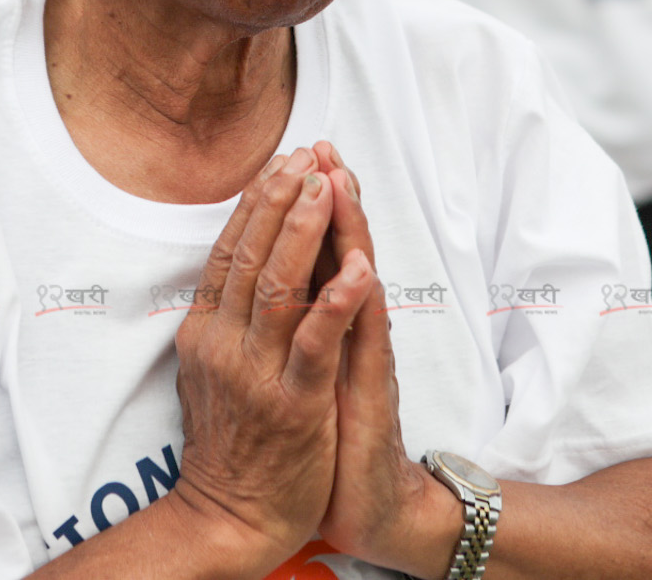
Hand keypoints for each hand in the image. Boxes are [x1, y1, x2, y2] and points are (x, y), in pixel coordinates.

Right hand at [171, 149, 377, 572]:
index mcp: (205, 333)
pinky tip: (358, 267)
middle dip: (283, 199)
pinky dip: (337, 301)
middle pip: (251, 255)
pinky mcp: (294, 403)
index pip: (228, 250)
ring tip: (329, 187)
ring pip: (278, 286)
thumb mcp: (211, 370)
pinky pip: (315, 343)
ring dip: (305, 231)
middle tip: (309, 155)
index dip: (257, 201)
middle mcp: (224, 345)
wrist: (231, 518)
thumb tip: (235, 264)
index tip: (284, 161)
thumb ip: (223, 320)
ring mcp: (256, 373)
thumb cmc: (231, 444)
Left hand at [311, 145, 464, 577]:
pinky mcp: (369, 394)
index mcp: (327, 325)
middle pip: (342, 251)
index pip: (320, 251)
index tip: (300, 152)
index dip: (308, 202)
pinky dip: (361, 304)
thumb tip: (281, 274)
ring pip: (357, 282)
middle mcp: (351, 333)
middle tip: (324, 145)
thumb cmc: (331, 437)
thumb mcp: (309, 370)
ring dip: (350, 229)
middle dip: (331, 196)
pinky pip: (366, 343)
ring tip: (343, 179)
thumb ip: (303, 320)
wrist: (369, 507)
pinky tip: (364, 269)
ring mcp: (363, 359)